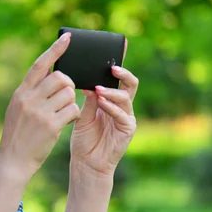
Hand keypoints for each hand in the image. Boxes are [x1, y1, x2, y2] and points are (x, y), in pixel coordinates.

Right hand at [0, 32, 79, 178]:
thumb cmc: (18, 134)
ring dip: (71, 102)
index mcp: (21, 92)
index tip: (69, 38)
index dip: (55, 50)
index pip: (40, 64)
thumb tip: (51, 74)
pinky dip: (73, 114)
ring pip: (70, 94)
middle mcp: (29, 99)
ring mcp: (40, 112)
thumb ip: (31, 92)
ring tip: (62, 112)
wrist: (13, 159)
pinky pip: (73, 110)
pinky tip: (65, 122)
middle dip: (69, 85)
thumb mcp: (18, 108)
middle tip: (65, 95)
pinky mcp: (51, 125)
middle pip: (61, 77)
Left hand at [70, 39, 138, 178]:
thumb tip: (86, 80)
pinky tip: (102, 102)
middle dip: (122, 73)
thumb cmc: (83, 138)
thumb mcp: (82, 114)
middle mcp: (121, 106)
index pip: (116, 78)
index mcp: (111, 100)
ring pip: (126, 97)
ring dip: (112, 91)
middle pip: (129, 83)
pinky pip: (123, 115)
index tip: (118, 48)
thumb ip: (87, 98)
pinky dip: (112, 107)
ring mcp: (126, 117)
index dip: (119, 63)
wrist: (86, 163)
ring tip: (98, 88)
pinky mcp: (127, 130)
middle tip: (111, 67)